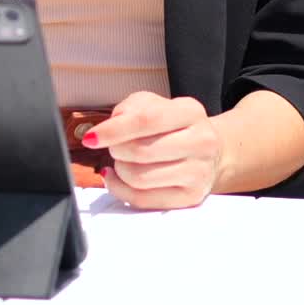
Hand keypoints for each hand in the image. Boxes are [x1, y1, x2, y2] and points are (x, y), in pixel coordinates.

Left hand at [86, 91, 221, 210]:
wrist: (212, 152)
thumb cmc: (173, 126)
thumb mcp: (155, 104)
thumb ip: (130, 109)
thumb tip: (108, 128)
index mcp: (190, 111)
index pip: (146, 120)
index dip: (114, 130)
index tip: (91, 137)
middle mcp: (201, 142)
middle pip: (141, 151)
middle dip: (116, 150)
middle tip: (113, 147)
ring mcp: (198, 172)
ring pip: (140, 178)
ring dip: (119, 169)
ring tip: (121, 161)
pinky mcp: (191, 197)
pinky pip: (144, 199)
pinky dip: (120, 189)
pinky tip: (117, 177)